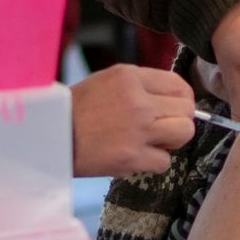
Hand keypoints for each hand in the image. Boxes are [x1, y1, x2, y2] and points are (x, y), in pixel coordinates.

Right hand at [70, 64, 195, 177]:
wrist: (51, 136)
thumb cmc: (78, 108)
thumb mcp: (108, 80)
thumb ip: (141, 84)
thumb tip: (173, 97)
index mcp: (130, 77)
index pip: (178, 84)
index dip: (183, 98)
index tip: (176, 107)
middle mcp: (137, 101)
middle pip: (187, 110)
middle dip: (179, 120)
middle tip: (163, 127)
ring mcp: (137, 130)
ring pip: (184, 133)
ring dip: (172, 141)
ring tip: (154, 141)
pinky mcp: (132, 157)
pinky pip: (165, 161)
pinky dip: (154, 162)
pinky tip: (137, 156)